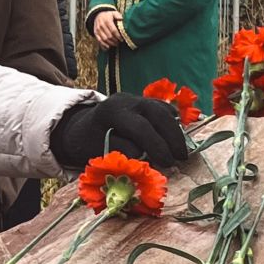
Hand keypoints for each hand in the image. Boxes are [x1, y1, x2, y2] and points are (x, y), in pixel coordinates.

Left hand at [50, 93, 190, 169]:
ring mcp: (136, 98)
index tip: (167, 164)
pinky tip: (178, 139)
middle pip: (158, 114)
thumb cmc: (88, 142)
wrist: (81, 127)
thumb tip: (145, 157)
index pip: (141, 127)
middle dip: (172, 137)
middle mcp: (126, 100)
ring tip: (182, 152)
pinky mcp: (144, 102)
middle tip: (181, 158)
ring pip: (163, 110)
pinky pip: (163, 109)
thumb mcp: (99, 149)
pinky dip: (173, 123)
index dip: (157, 147)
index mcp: (111, 111)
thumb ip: (122, 152)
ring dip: (176, 131)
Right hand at [91, 10, 121, 49]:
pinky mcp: (95, 33)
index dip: (118, 36)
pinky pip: (99, 40)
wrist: (98, 15)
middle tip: (119, 42)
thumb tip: (122, 20)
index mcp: (107, 20)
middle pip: (109, 36)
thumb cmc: (108, 15)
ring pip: (104, 39)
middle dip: (115, 41)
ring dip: (110, 43)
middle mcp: (101, 25)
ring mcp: (98, 30)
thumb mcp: (113, 13)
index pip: (113, 30)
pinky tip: (108, 47)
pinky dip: (103, 45)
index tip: (122, 39)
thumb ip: (118, 16)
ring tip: (115, 44)